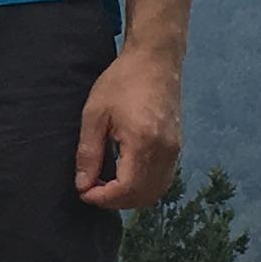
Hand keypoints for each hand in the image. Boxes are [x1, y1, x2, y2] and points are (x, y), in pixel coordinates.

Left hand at [75, 46, 182, 211]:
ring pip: (155, 192)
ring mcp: (174, 150)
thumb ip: (89, 153)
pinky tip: (124, 176)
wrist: (155, 59)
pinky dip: (143, 187)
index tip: (84, 192)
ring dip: (130, 197)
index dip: (103, 198)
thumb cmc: (122, 80)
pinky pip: (162, 180)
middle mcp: (164, 151)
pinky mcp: (177, 147)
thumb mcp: (95, 114)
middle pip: (142, 196)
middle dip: (115, 201)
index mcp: (143, 142)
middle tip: (92, 190)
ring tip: (106, 185)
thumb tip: (83, 185)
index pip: (126, 189)